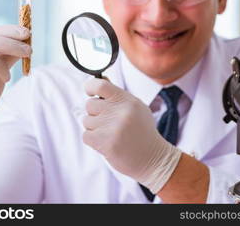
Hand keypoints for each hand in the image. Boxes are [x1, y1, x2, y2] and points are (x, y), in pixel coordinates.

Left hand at [83, 78, 181, 192]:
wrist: (153, 158)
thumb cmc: (142, 132)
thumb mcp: (136, 108)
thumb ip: (118, 95)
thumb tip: (99, 81)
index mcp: (127, 100)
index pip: (100, 85)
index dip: (89, 86)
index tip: (89, 92)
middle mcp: (119, 111)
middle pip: (89, 105)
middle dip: (94, 113)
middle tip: (108, 122)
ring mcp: (111, 127)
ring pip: (86, 121)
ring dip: (94, 128)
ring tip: (111, 134)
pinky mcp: (105, 142)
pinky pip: (86, 135)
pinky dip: (93, 140)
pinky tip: (107, 142)